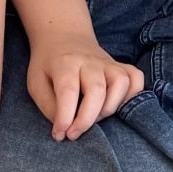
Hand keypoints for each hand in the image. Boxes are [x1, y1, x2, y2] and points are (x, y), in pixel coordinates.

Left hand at [27, 30, 144, 140]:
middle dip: (87, 119)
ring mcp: (108, 62)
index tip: (60, 134)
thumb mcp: (36, 82)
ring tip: (95, 118)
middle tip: (74, 133)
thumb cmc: (48, 65)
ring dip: (110, 108)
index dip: (65, 117)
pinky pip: (136, 79)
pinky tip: (116, 106)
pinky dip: (132, 95)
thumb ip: (48, 106)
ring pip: (121, 83)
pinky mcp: (121, 66)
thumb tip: (64, 128)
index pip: (68, 91)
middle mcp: (89, 61)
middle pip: (97, 90)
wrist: (64, 37)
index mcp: (64, 63)